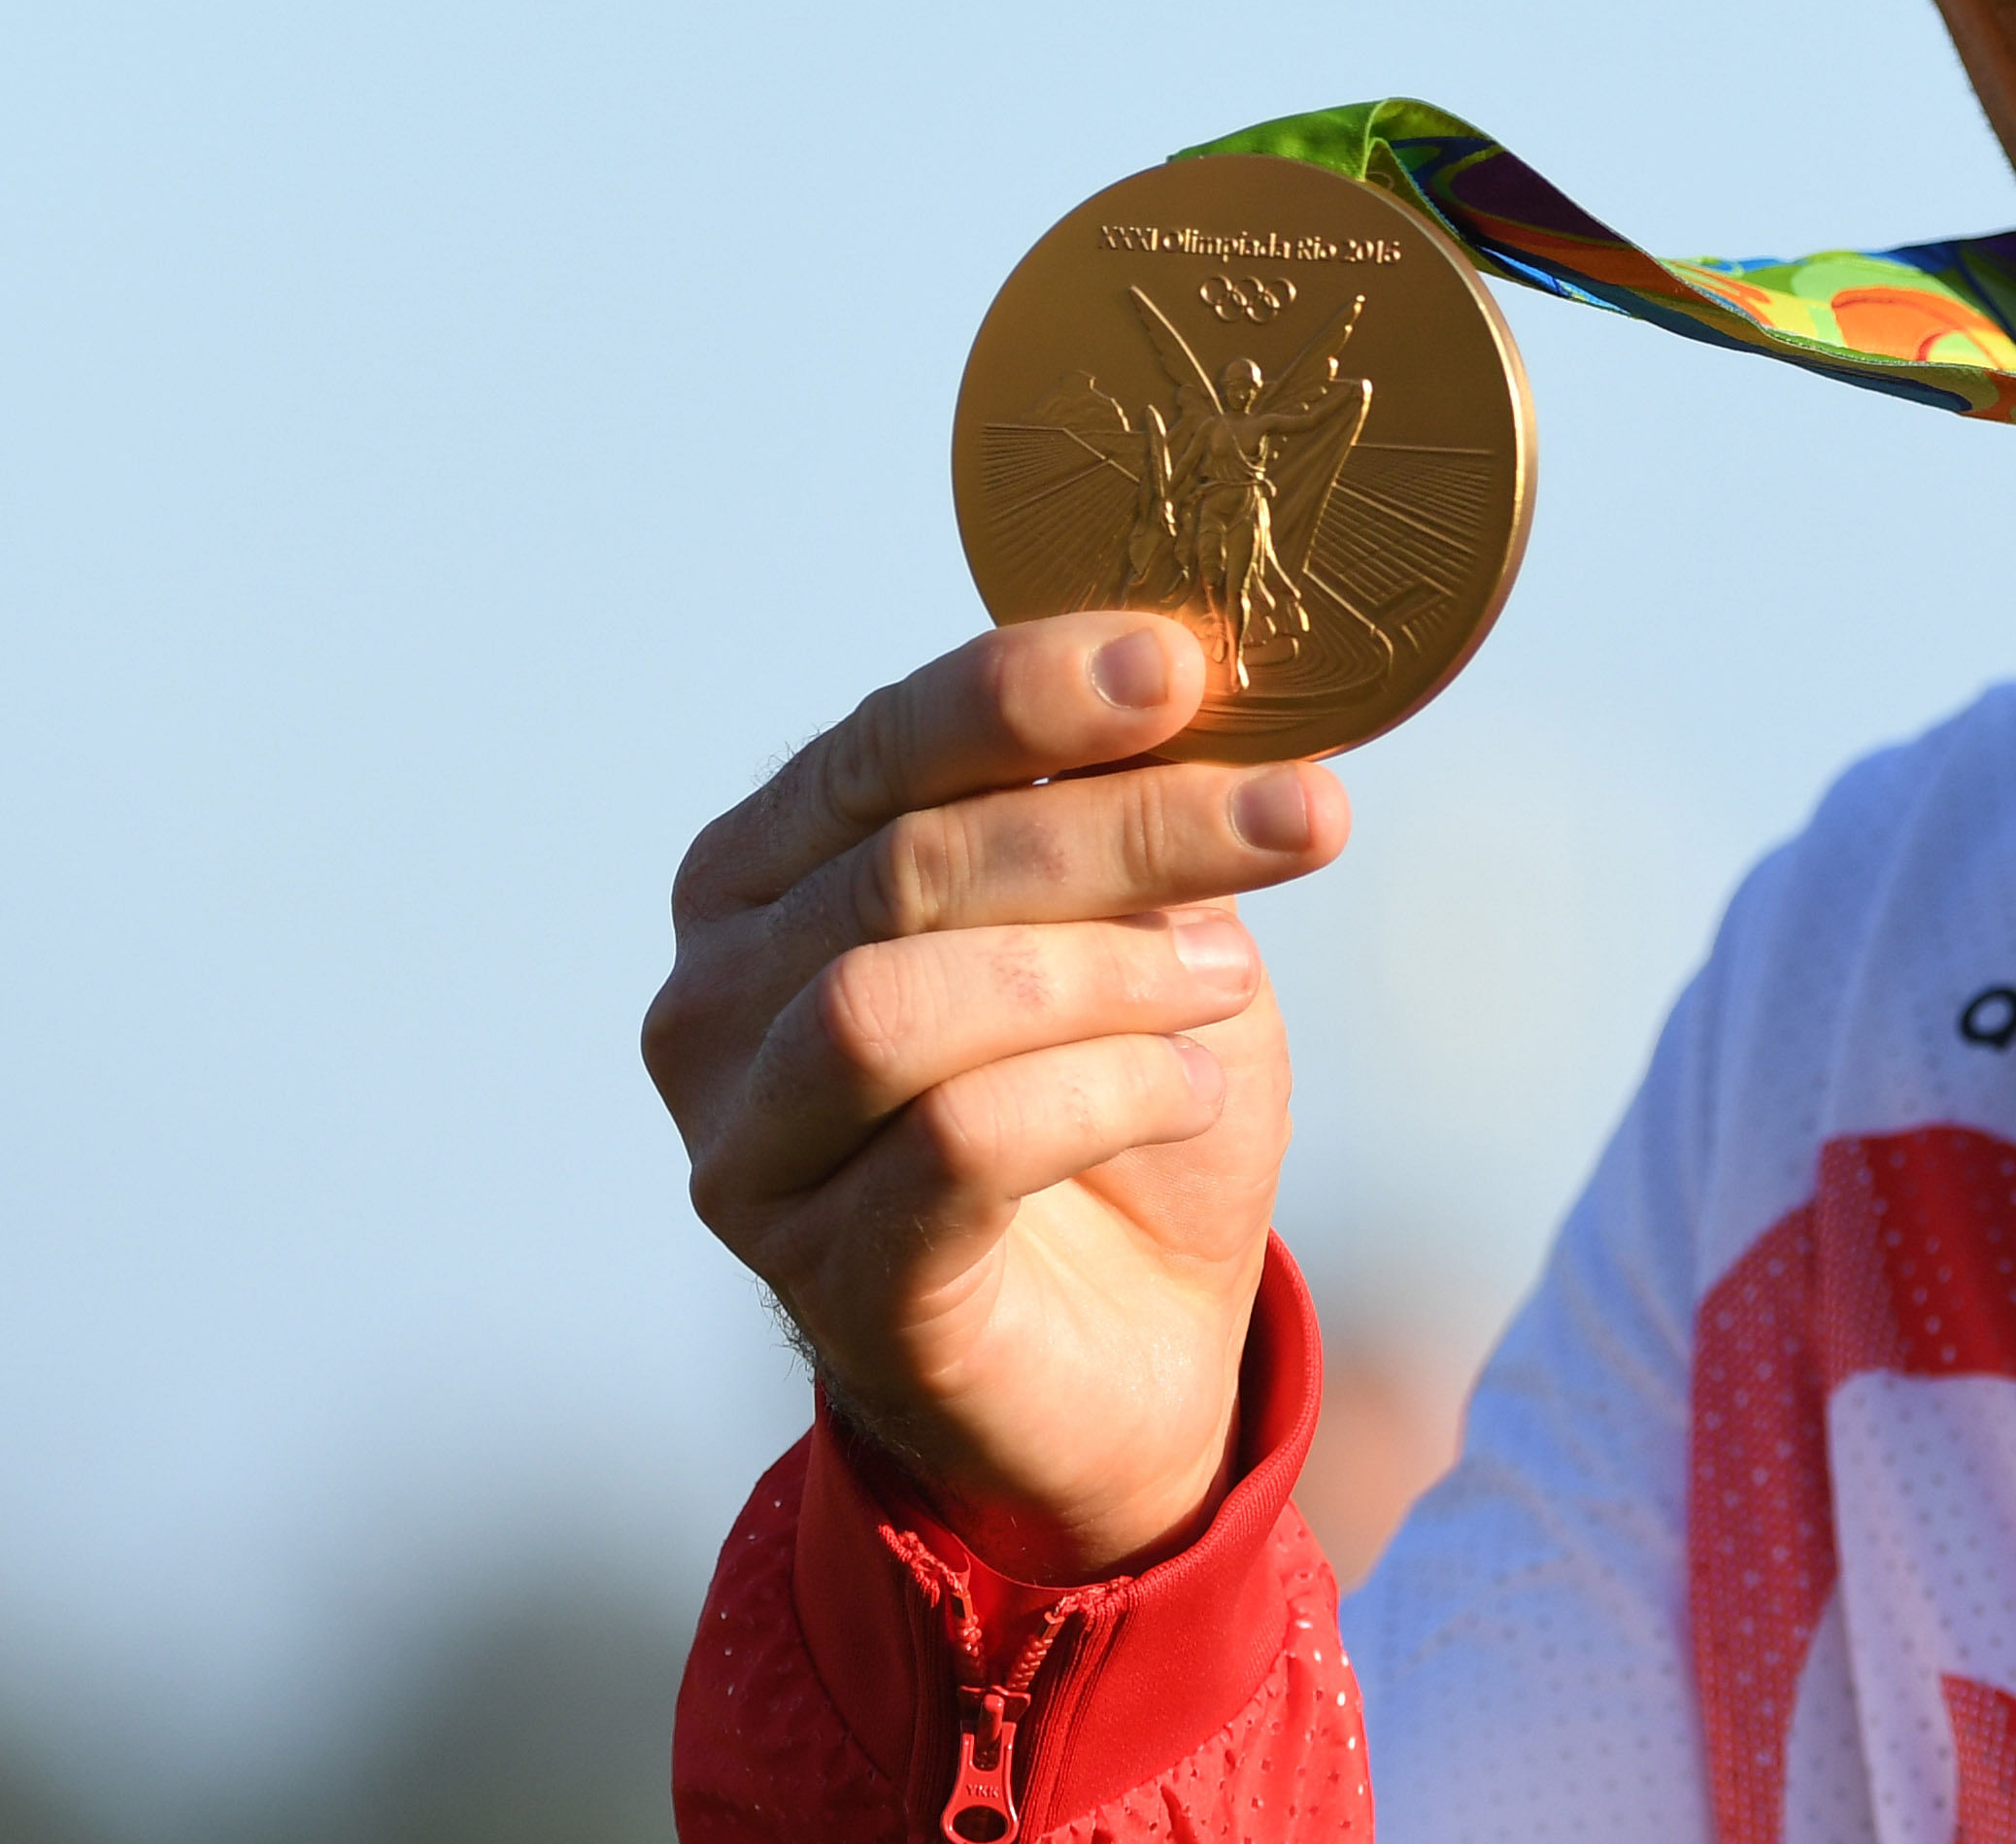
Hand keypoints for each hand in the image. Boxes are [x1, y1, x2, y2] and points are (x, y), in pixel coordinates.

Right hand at [645, 613, 1346, 1578]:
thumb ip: (1116, 814)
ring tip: (1227, 980)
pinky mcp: (828, 1275)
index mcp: (763, 874)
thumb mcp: (1131, 927)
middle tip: (1300, 818)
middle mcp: (715, 1001)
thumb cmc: (1110, 1107)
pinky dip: (1099, 1093)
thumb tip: (1180, 683)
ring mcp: (749, 1148)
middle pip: (903, 864)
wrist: (1128, 1352)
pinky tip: (1187, 1087)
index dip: (1025, 692)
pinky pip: (950, 1145)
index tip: (1184, 664)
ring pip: (893, 1003)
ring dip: (1098, 971)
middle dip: (1122, 824)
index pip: (878, 745)